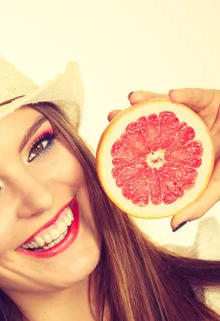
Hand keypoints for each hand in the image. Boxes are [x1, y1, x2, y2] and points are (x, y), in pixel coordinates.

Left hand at [107, 89, 219, 229]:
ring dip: (150, 101)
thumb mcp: (217, 186)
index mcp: (180, 153)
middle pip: (153, 124)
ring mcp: (196, 115)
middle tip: (112, 118)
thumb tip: (173, 225)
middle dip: (132, 120)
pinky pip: (198, 95)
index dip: (131, 149)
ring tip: (132, 100)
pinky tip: (172, 96)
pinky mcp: (212, 98)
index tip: (110, 148)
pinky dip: (187, 95)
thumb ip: (198, 203)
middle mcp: (184, 132)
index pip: (151, 149)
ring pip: (169, 105)